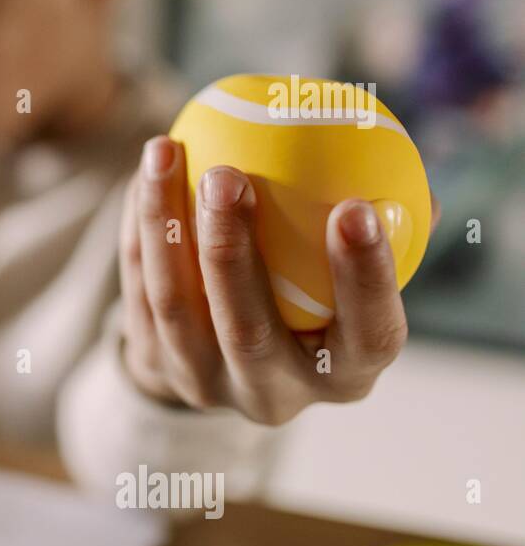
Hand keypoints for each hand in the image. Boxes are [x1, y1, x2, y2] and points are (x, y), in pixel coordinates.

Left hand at [119, 135, 429, 425]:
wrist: (226, 366)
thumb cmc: (318, 299)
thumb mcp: (357, 285)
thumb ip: (384, 237)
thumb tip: (406, 178)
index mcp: (343, 374)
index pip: (370, 335)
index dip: (366, 278)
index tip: (356, 206)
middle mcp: (272, 393)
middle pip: (248, 329)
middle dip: (231, 251)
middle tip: (226, 174)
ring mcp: (204, 384)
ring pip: (175, 305)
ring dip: (165, 225)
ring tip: (166, 152)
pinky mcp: (153, 364)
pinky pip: (138, 287)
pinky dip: (138, 227)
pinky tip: (147, 170)